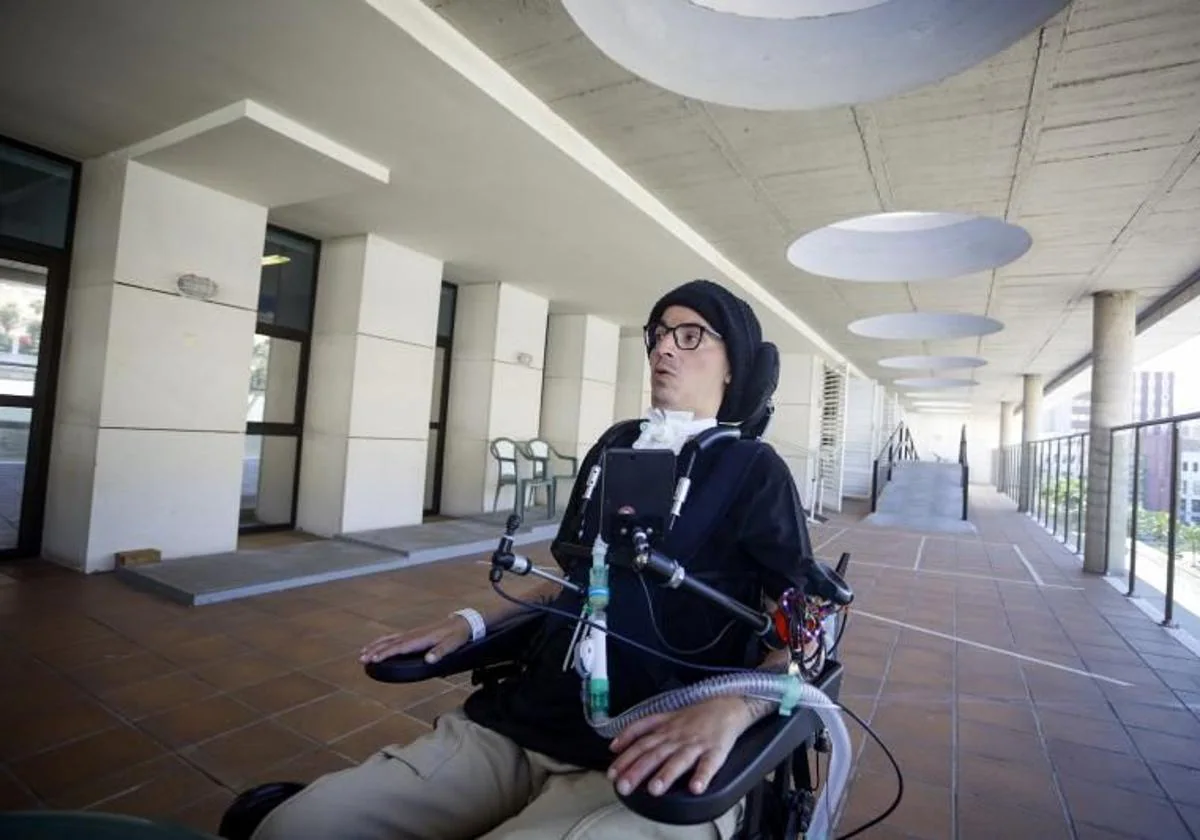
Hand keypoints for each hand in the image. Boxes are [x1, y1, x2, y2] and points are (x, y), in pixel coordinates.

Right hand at [359, 615, 471, 664]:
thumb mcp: (453, 644)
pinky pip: (394, 638)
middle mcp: (414, 635)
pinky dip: (383, 641)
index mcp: (421, 639)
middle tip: (361, 659)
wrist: (462, 623)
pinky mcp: (413, 634)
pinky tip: (377, 646)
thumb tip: (429, 659)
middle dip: (375, 650)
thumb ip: (441, 652)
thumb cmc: (456, 636)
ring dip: (376, 646)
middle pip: (390, 643)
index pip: (400, 647)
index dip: (387, 653)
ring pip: (389, 639)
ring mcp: (412, 633)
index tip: (375, 659)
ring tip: (362, 653)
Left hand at [606, 697, 752, 797]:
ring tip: (654, 789)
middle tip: (624, 787)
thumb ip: (639, 730)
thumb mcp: (663, 717)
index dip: (625, 759)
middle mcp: (677, 737)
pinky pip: (710, 764)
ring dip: (666, 774)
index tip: (611, 774)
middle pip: (655, 754)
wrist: (727, 706)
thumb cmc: (693, 716)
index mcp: (664, 730)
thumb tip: (614, 746)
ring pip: (679, 759)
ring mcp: (696, 744)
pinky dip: (703, 775)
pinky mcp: (716, 750)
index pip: (640, 744)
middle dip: (637, 770)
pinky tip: (696, 788)